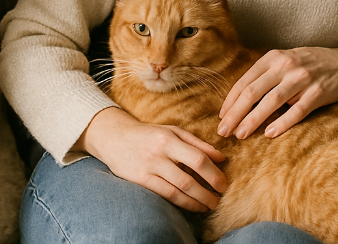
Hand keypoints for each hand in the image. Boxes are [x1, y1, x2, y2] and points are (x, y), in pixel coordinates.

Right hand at [78, 107, 227, 211]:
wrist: (114, 137)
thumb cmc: (148, 133)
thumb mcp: (173, 131)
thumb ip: (197, 143)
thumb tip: (221, 157)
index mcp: (169, 138)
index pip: (198, 158)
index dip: (214, 173)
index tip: (224, 183)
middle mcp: (159, 153)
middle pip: (190, 176)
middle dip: (209, 190)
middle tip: (220, 197)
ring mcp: (149, 168)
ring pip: (179, 189)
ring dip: (198, 200)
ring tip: (210, 205)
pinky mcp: (140, 180)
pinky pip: (166, 195)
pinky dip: (183, 203)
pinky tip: (194, 206)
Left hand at [217, 47, 337, 139]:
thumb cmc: (306, 66)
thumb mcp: (282, 62)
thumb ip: (263, 77)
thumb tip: (237, 102)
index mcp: (272, 58)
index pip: (245, 82)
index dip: (231, 101)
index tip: (221, 118)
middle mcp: (285, 66)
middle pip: (254, 92)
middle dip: (236, 113)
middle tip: (224, 132)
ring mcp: (302, 78)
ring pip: (272, 101)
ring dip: (254, 120)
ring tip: (241, 135)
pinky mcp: (318, 92)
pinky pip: (298, 110)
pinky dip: (283, 122)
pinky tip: (270, 134)